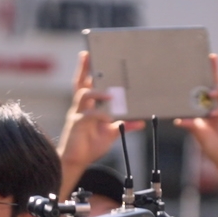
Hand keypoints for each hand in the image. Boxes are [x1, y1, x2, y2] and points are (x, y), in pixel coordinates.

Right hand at [59, 50, 143, 185]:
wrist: (76, 161)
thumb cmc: (90, 145)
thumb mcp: (111, 133)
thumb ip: (124, 125)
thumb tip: (140, 122)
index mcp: (87, 106)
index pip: (86, 83)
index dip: (86, 70)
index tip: (88, 55)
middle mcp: (80, 106)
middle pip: (80, 82)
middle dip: (83, 68)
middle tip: (87, 55)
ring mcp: (77, 114)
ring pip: (83, 94)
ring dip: (98, 92)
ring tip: (111, 95)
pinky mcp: (77, 124)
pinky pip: (89, 114)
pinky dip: (100, 114)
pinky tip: (109, 117)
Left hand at [172, 55, 217, 173]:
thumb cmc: (212, 145)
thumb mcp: (197, 133)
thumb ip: (190, 125)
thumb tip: (177, 120)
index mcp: (203, 107)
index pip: (201, 88)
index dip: (199, 77)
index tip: (194, 64)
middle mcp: (213, 105)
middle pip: (214, 83)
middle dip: (213, 70)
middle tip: (211, 57)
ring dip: (217, 89)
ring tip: (211, 93)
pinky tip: (215, 114)